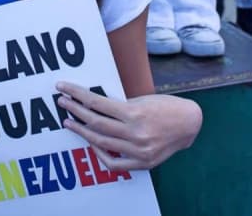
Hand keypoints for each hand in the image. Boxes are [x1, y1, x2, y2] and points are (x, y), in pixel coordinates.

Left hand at [55, 81, 201, 170]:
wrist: (190, 123)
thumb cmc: (166, 106)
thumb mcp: (142, 100)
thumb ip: (120, 107)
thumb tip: (93, 106)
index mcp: (134, 113)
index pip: (97, 103)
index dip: (77, 95)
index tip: (63, 88)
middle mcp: (135, 133)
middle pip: (95, 122)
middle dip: (75, 111)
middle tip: (61, 103)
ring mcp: (138, 150)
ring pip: (101, 142)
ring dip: (81, 131)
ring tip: (69, 122)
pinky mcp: (142, 163)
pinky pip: (113, 163)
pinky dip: (99, 154)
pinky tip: (91, 143)